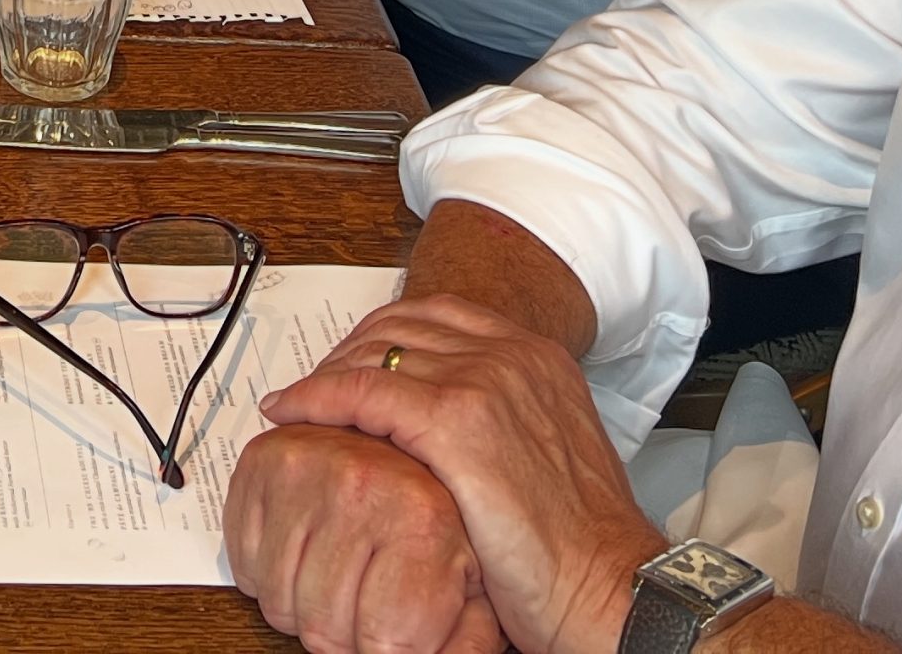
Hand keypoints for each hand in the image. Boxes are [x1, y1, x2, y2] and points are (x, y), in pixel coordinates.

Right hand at [224, 422, 500, 653]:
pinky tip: (304, 558)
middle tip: (368, 610)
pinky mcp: (263, 462)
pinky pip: (246, 561)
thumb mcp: (478, 582)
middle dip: (344, 637)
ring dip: (303, 609)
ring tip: (338, 581)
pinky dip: (267, 576)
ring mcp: (306, 465)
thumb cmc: (447, 518)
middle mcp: (361, 483)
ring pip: (280, 600)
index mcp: (421, 515)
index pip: (386, 639)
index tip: (397, 642)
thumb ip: (470, 635)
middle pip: (323, 627)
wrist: (420, 442)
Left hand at [261, 296, 665, 653]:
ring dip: (327, 375)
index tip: (350, 363)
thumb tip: (437, 418)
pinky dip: (318, 398)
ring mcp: (485, 381)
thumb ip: (500, 413)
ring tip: (300, 403)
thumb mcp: (544, 449)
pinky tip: (292, 413)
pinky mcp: (457, 422)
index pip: (436, 315)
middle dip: (348, 351)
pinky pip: (363, 392)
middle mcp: (511, 353)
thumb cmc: (578, 544)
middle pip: (399, 325)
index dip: (381, 336)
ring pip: (375, 354)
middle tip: (315, 385)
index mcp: (535, 354)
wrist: (610, 586)